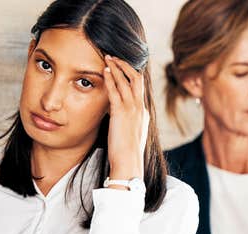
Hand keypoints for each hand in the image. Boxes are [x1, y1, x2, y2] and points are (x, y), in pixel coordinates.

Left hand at [103, 55, 146, 181]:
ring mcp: (132, 109)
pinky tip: (104, 71)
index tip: (121, 67)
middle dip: (125, 65)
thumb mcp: (129, 136)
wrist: (129, 163)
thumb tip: (117, 120)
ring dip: (117, 67)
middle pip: (137, 79)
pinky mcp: (121, 113)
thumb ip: (126, 124)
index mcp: (143, 113)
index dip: (130, 75)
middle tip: (114, 56)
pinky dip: (110, 78)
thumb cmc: (127, 154)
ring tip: (108, 57)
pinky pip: (116, 90)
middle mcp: (140, 108)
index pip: (139, 89)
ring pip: (127, 80)